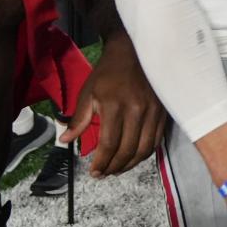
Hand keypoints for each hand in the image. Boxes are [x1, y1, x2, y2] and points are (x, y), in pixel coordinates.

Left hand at [63, 33, 166, 177]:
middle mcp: (137, 110)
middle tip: (104, 174)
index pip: (109, 143)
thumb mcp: (88, 93)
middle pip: (128, 150)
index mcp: (115, 105)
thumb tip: (64, 141)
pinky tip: (134, 157)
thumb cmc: (107, 73)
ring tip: (117, 170)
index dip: (101, 162)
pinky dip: (145, 154)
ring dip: (130, 164)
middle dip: (114, 167)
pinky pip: (156, 140)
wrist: (132, 52)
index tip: (93, 172)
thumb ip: (79, 120)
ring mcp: (153, 112)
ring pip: (144, 149)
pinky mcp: (162, 112)